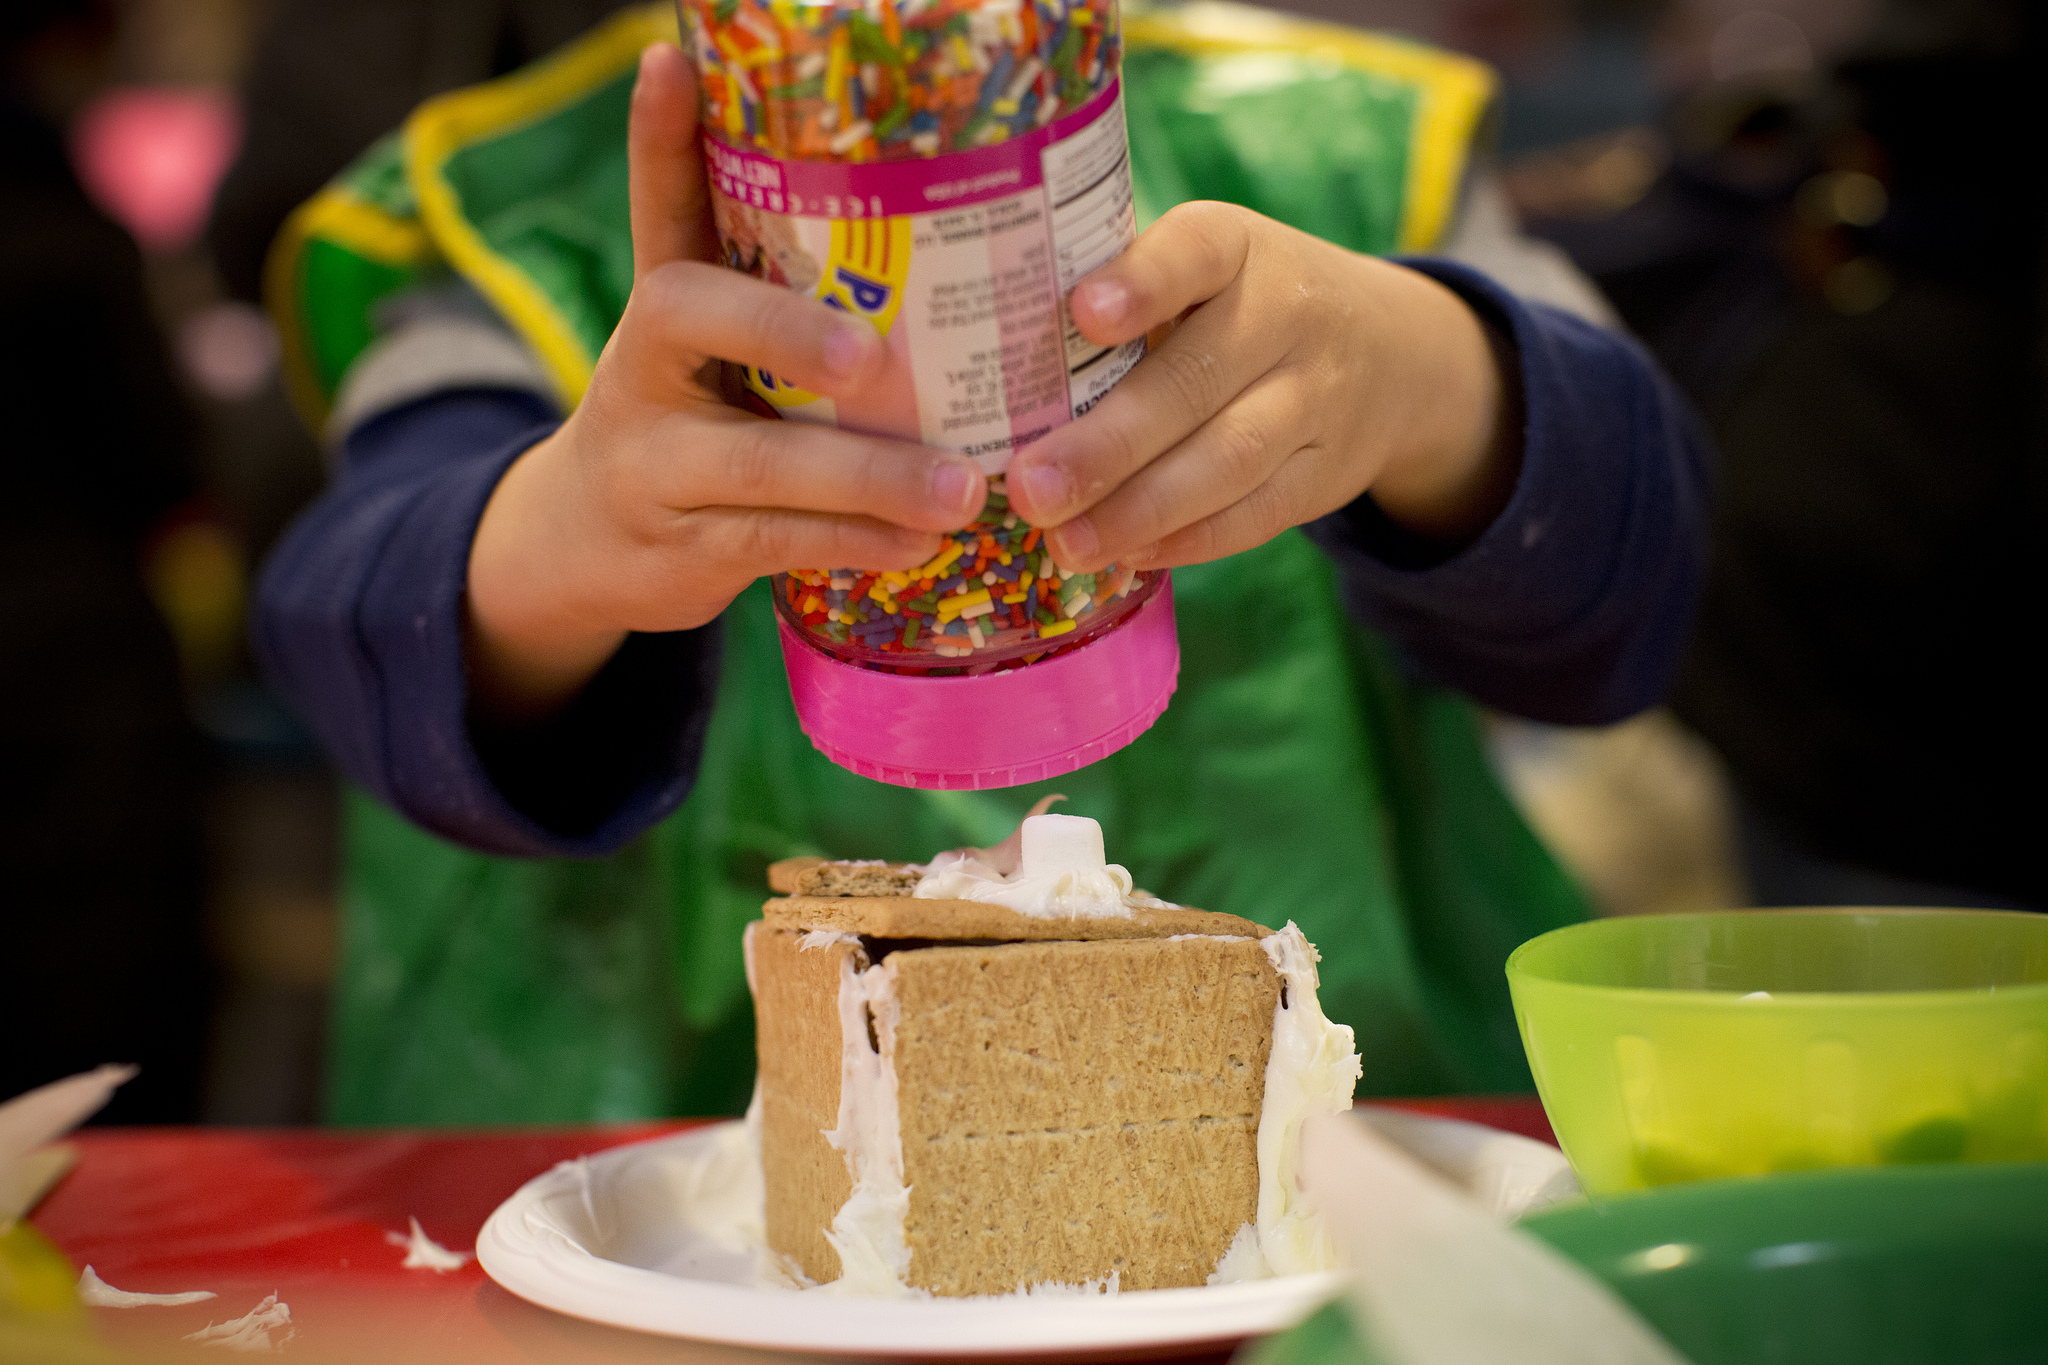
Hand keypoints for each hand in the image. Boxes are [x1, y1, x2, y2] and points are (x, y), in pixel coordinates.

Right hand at [464, 44, 985, 720]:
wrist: (584, 545)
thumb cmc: (688, 422)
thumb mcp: (707, 349)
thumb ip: (766, 284)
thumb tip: (868, 196)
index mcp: (662, 307)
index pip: (659, 210)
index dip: (660, 141)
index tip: (671, 67)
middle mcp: (641, 370)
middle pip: (693, 320)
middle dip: (787, 333)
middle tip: (873, 356)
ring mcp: (654, 465)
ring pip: (757, 464)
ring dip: (866, 477)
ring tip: (962, 488)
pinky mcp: (681, 548)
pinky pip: (774, 544)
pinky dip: (854, 543)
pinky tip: (920, 545)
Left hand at [1004, 201, 1519, 572]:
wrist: (1391, 353)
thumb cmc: (1238, 305)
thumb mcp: (1200, 268)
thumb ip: (1116, 291)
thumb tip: (979, 353)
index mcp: (1238, 247)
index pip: (1196, 250)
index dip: (1143, 282)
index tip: (1082, 313)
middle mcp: (1289, 313)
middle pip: (1198, 380)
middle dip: (1109, 443)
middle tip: (1029, 487)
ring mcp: (1318, 397)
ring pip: (1230, 458)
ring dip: (1140, 509)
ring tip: (1064, 542)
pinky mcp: (1329, 471)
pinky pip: (1258, 514)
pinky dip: (1189, 541)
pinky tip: (1126, 555)